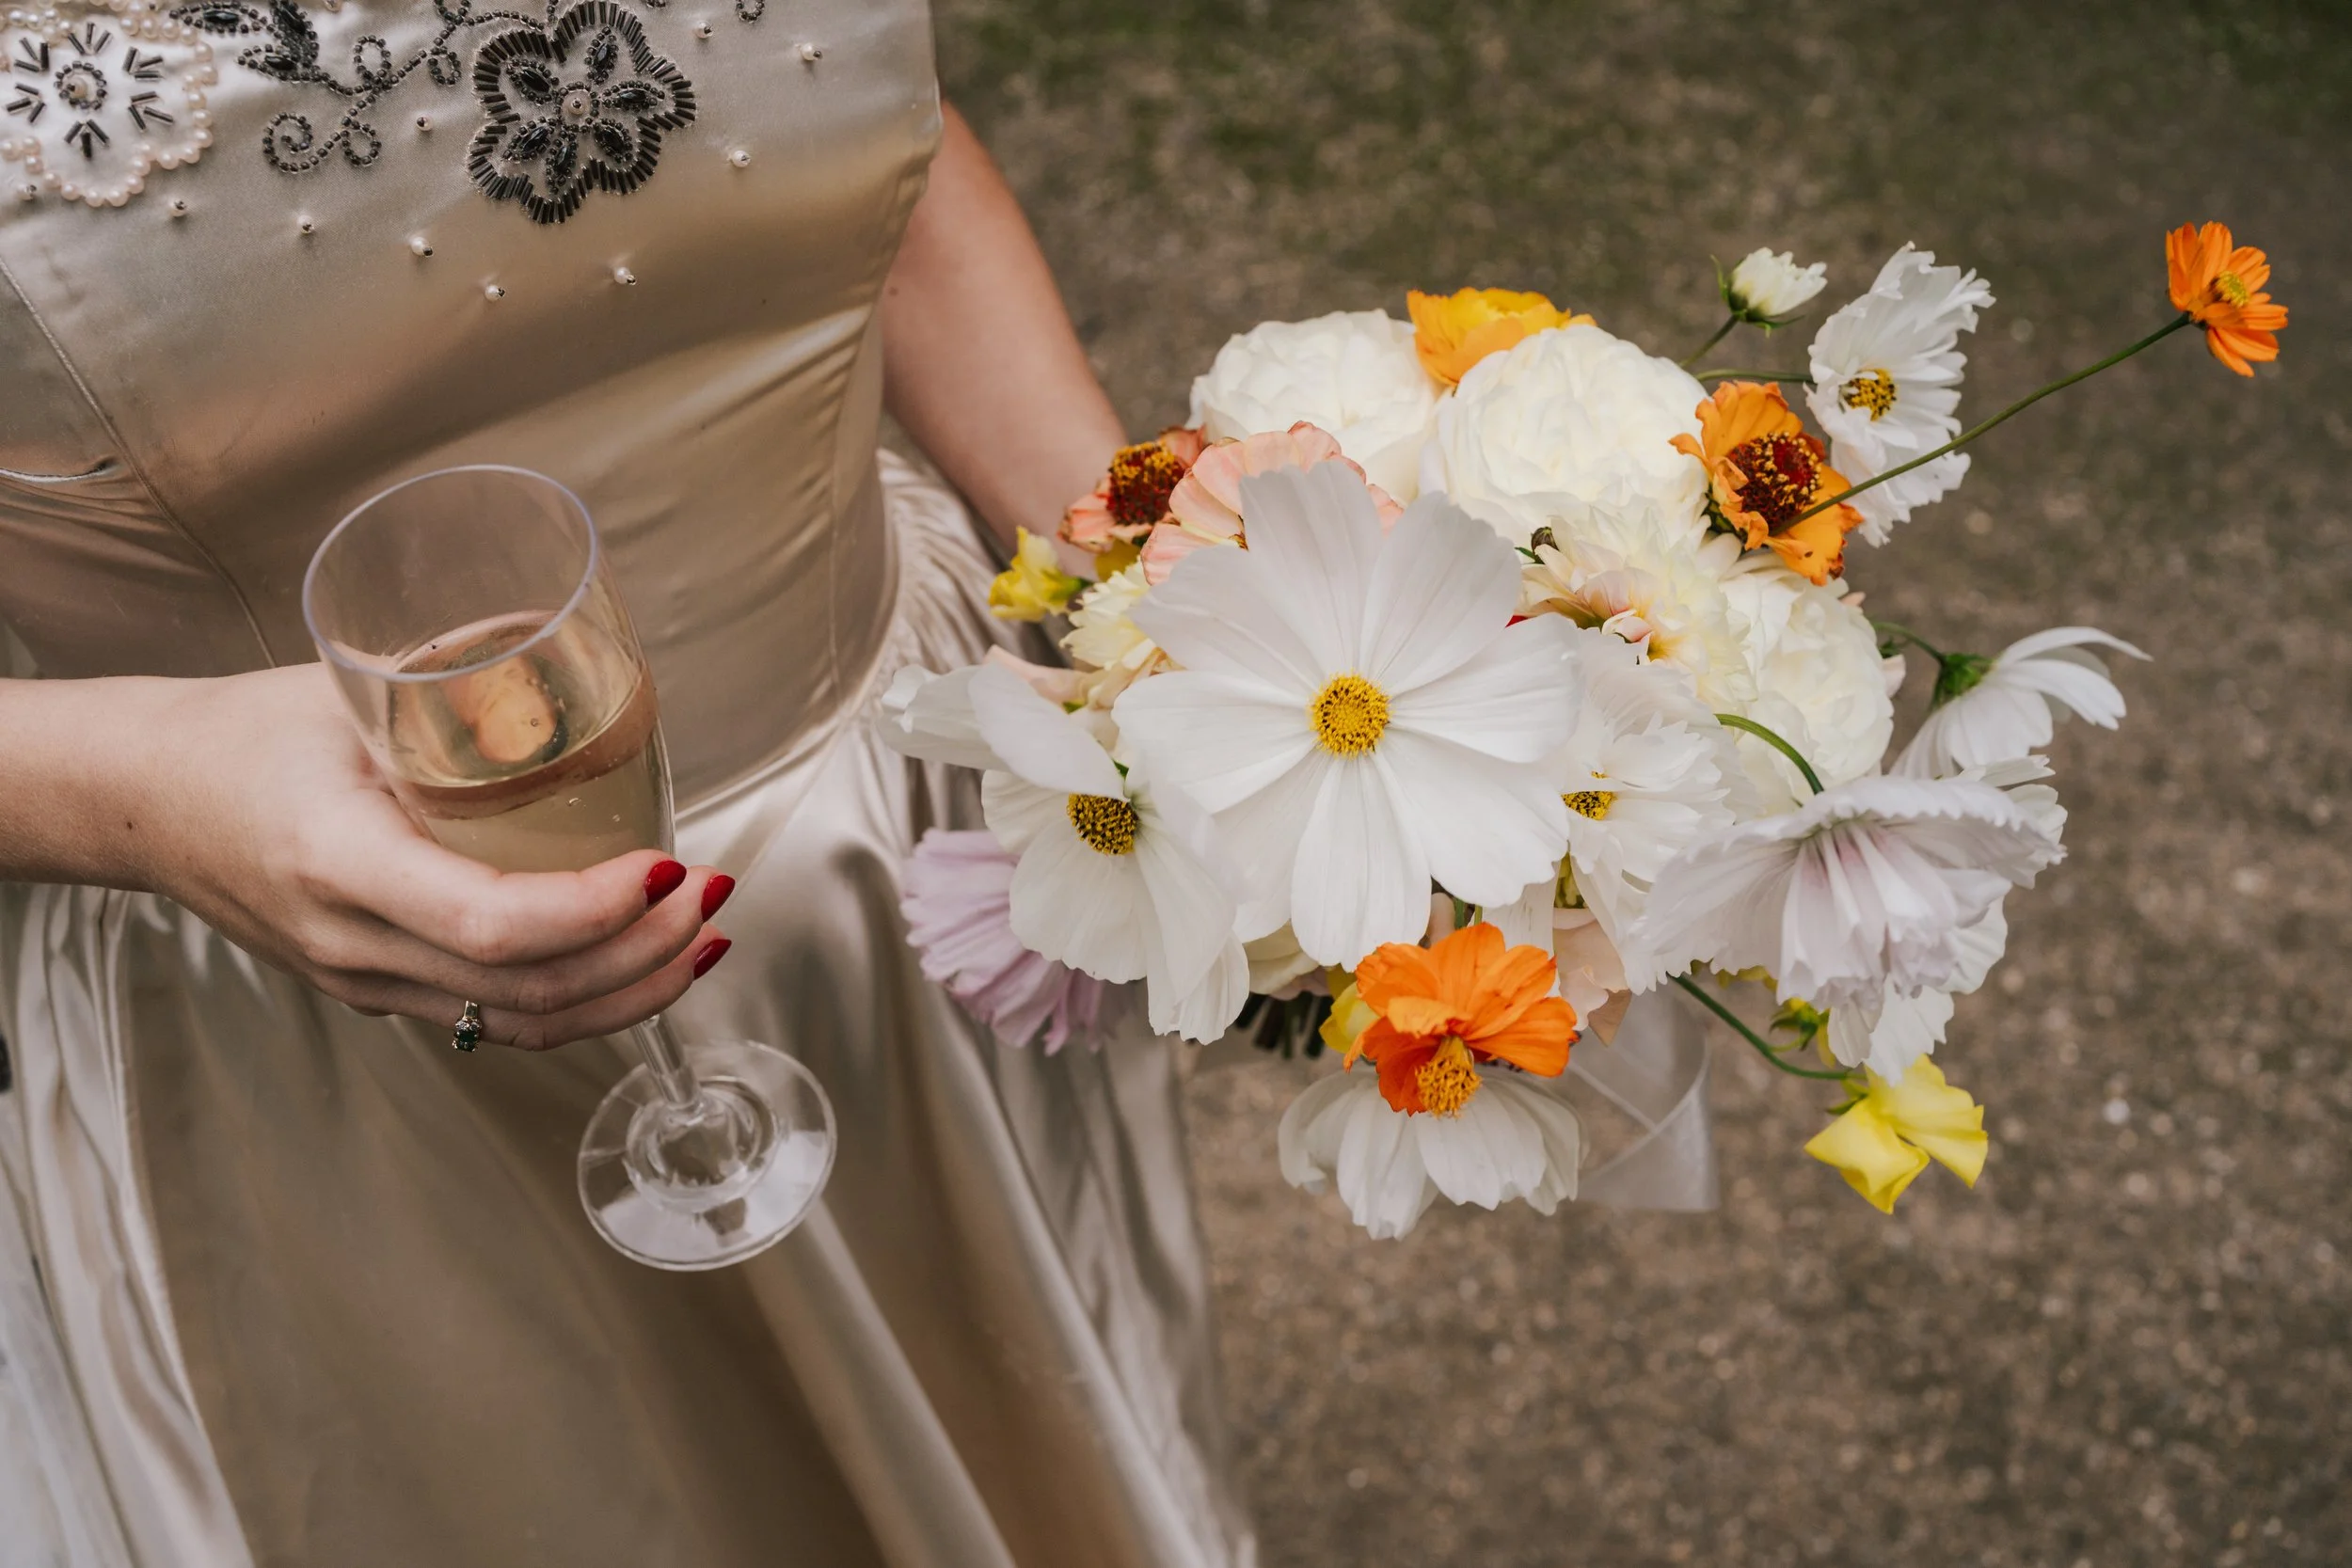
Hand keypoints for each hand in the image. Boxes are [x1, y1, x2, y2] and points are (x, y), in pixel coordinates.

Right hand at [132, 665, 729, 1048]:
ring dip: (631, 991)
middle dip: (644, 951)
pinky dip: (584, 1002)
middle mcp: (353, 943)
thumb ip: (459, 677)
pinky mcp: (380, 992)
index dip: (597, 909)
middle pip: (528, 990)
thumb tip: (581, 642)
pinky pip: (496, 1020)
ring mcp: (365, 981)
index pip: (493, 923)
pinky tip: (642, 967)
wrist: (143, 799)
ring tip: (703, 938)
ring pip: (521, 1023)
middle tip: (713, 894)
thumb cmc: (244, 733)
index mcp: (340, 862)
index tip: (669, 864)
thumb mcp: (348, 692)